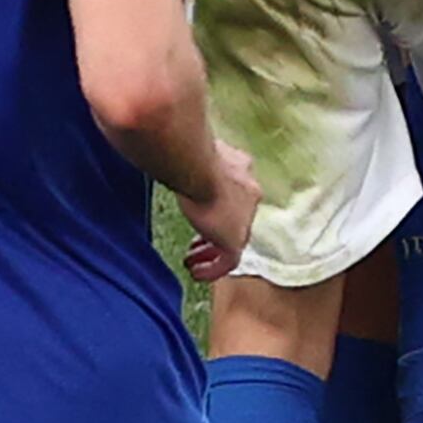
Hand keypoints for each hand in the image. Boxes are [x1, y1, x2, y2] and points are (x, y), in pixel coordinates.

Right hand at [180, 140, 258, 281]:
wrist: (198, 168)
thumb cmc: (189, 154)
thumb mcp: (194, 152)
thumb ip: (192, 157)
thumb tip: (172, 148)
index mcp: (242, 168)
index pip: (234, 190)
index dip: (217, 204)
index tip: (201, 213)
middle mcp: (249, 191)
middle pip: (236, 216)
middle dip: (215, 229)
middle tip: (197, 242)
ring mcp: (245, 217)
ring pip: (233, 240)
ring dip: (212, 251)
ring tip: (192, 261)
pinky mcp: (236, 239)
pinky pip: (229, 262)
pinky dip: (213, 269)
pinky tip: (196, 273)